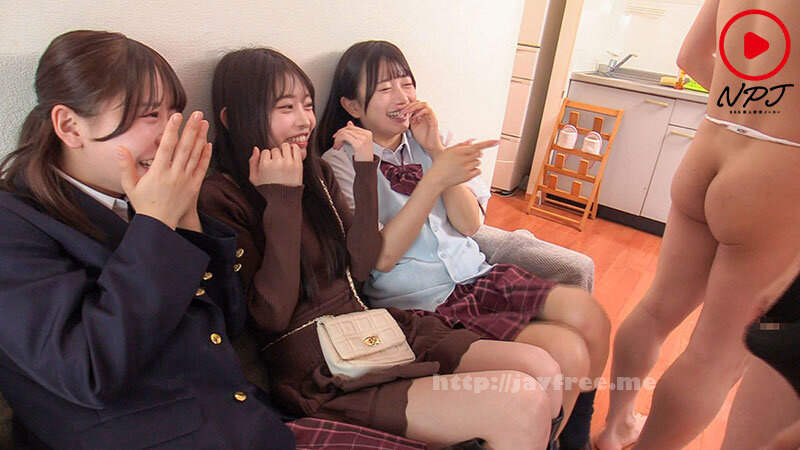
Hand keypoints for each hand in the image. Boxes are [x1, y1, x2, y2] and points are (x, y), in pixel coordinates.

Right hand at [118, 111, 211, 229]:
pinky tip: (208, 144)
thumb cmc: (144, 204)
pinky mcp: (194, 187)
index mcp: (158, 172)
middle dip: (191, 129)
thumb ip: (125, 166)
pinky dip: (206, 156)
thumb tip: (120, 148)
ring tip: (204, 123)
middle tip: (197, 114)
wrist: (160, 224)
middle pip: (185, 148)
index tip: (176, 116)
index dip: (172, 130)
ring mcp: (186, 181)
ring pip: (195, 156)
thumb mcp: (130, 186)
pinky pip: (202, 169)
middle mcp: (174, 175)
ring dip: (200, 138)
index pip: (167, 146)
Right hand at [248, 143, 302, 186]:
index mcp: (265, 165)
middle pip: (275, 149)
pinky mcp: (298, 165)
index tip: (269, 165)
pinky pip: (296, 149)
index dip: (266, 158)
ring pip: (285, 146)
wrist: (283, 199)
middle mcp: (277, 162)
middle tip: (277, 164)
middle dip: (275, 155)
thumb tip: (256, 148)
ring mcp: (288, 163)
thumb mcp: (254, 178)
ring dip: (283, 150)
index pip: (265, 151)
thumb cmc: (268, 189)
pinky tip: (291, 154)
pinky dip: (293, 148)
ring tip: (283, 158)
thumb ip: (252, 162)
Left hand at [332, 121, 373, 161]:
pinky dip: (339, 141)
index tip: (336, 137)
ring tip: (337, 146)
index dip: (341, 131)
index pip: (351, 127)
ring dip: (338, 139)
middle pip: (347, 129)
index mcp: (367, 133)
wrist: (366, 168)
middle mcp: (366, 135)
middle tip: (335, 143)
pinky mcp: (359, 144)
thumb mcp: (358, 143)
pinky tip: (338, 147)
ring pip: (344, 132)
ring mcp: (363, 139)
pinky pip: (344, 137)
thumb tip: (349, 123)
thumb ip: (354, 133)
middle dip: (338, 135)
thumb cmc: (362, 157)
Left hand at [402, 100, 442, 155]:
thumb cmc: (423, 137)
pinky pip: (428, 111)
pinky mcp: (434, 119)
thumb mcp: (413, 126)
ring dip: (414, 107)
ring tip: (406, 112)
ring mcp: (431, 115)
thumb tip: (403, 114)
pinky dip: (420, 112)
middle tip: (401, 110)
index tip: (397, 107)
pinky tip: (414, 117)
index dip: (405, 105)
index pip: (414, 105)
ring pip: (423, 104)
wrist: (430, 146)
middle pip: (418, 102)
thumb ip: (410, 119)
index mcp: (421, 114)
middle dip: (408, 105)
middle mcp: (426, 113)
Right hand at [424, 139, 498, 188]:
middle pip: (479, 154)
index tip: (497, 141)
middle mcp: (464, 160)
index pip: (477, 146)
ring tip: (463, 164)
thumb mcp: (448, 150)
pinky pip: (478, 171)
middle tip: (468, 156)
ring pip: (478, 162)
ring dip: (474, 162)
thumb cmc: (441, 163)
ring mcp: (466, 169)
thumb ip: (461, 145)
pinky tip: (466, 170)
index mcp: (460, 151)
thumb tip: (472, 141)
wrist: (437, 178)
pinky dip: (475, 170)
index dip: (488, 143)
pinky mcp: (468, 177)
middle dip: (476, 153)